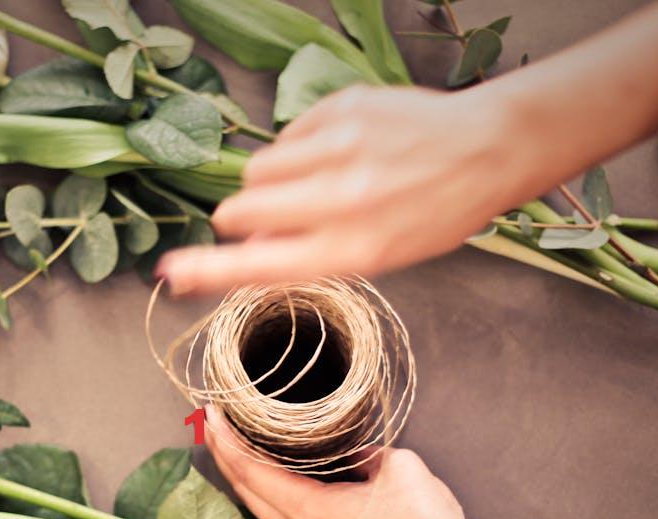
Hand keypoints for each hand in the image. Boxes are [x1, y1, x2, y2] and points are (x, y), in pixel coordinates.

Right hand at [158, 85, 530, 295]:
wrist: (486, 148)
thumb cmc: (433, 211)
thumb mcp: (379, 254)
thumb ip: (309, 254)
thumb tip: (246, 252)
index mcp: (352, 248)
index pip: (259, 266)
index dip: (207, 271)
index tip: (171, 271)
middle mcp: (342, 199)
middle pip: (241, 208)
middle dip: (243, 218)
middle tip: (273, 218)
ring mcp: (340, 148)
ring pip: (257, 170)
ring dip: (270, 182)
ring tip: (313, 183)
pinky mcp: (340, 108)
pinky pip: (287, 135)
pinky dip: (299, 148)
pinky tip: (338, 152)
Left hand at [204, 407, 499, 518]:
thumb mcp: (400, 468)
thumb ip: (365, 451)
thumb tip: (350, 448)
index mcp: (312, 513)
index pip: (251, 472)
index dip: (226, 441)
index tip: (211, 414)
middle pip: (246, 491)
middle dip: (225, 455)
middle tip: (213, 422)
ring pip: (261, 508)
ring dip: (244, 476)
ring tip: (234, 444)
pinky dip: (267, 493)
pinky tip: (271, 476)